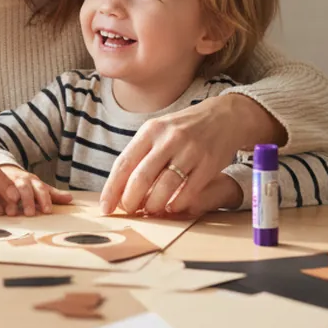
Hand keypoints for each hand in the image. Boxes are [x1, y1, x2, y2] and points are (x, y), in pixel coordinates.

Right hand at [0, 165, 72, 216]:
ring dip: (10, 201)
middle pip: (25, 188)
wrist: (5, 172)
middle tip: (30, 214)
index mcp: (33, 181)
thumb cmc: (26, 184)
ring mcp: (5, 183)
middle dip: (28, 200)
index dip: (44, 199)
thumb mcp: (39, 188)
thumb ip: (53, 194)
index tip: (47, 211)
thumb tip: (70, 198)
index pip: (41, 189)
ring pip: (8, 190)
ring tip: (12, 213)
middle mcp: (20, 181)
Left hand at [99, 93, 280, 216]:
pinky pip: (188, 191)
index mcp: (150, 131)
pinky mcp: (208, 164)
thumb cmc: (183, 129)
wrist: (223, 116)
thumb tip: (119, 189)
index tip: (105, 207)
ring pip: (164, 187)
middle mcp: (169, 139)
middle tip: (130, 211)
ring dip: (154, 205)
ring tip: (151, 211)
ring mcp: (190, 151)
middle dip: (131, 200)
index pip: (124, 163)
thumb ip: (140, 155)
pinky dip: (177, 204)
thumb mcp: (158, 132)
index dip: (112, 189)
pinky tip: (171, 207)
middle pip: (142, 177)